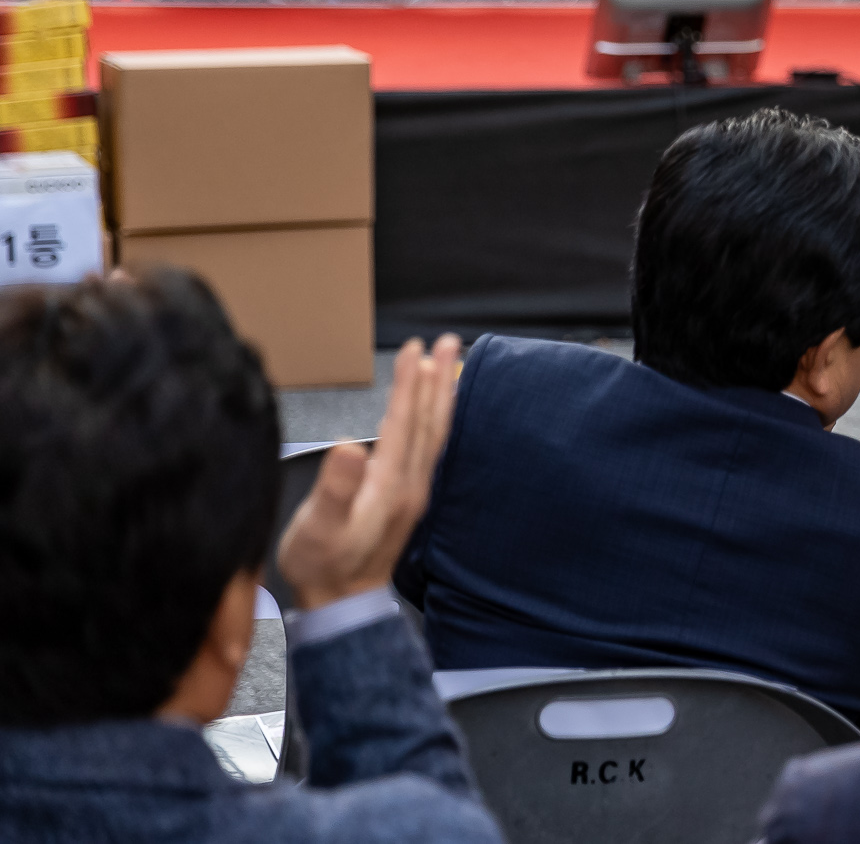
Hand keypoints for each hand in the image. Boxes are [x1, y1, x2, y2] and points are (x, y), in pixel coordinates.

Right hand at [277, 334, 460, 610]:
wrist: (342, 606)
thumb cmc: (323, 565)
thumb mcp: (319, 529)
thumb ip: (335, 490)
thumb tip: (349, 448)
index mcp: (390, 482)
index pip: (405, 421)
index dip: (410, 383)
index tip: (416, 348)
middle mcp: (410, 482)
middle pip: (430, 420)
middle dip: (438, 379)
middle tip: (450, 342)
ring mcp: (413, 490)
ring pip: (434, 432)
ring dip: (441, 396)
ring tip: (447, 365)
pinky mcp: (408, 498)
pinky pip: (429, 447)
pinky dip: (434, 421)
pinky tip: (430, 415)